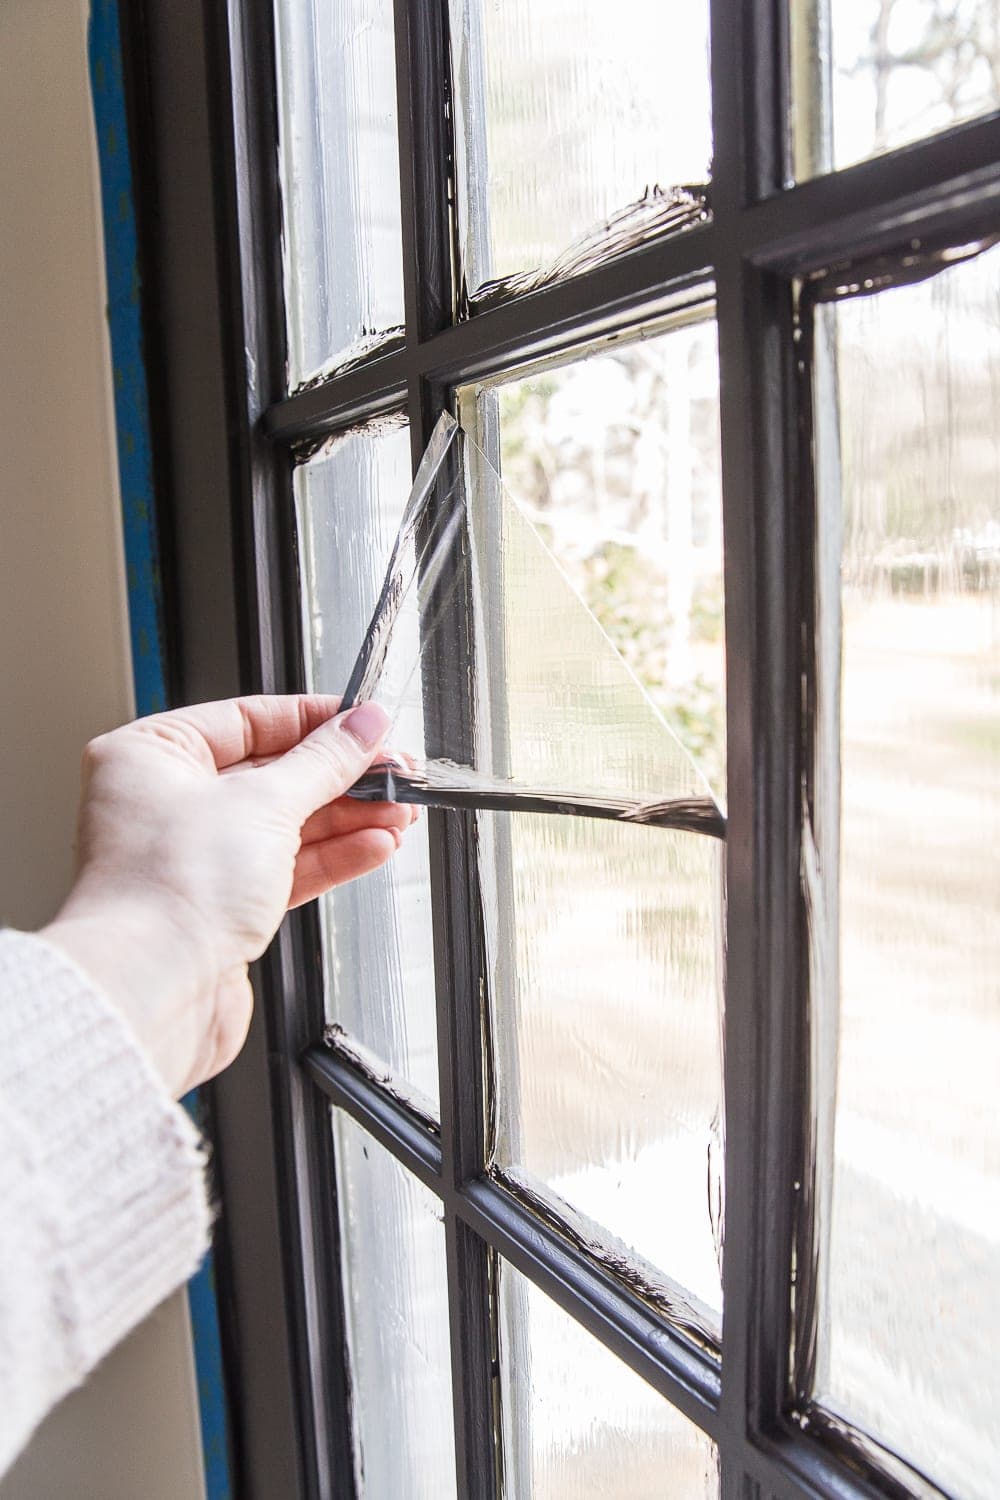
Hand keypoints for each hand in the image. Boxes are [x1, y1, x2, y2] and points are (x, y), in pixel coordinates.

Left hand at [42, 696, 413, 1096]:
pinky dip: (333, 857)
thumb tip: (364, 724)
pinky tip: (375, 847)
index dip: (316, 721)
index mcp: (151, 755)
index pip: (248, 719)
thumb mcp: (265, 802)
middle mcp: (166, 803)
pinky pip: (286, 868)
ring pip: (287, 824)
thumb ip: (325, 761)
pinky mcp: (220, 907)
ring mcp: (194, 858)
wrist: (153, 991)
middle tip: (396, 773)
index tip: (368, 724)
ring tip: (400, 814)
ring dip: (349, 819)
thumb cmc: (170, 890)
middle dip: (343, 777)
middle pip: (273, 773)